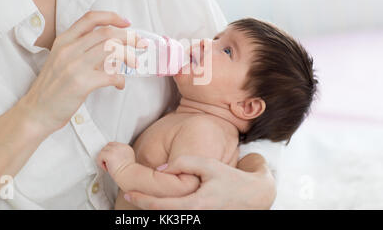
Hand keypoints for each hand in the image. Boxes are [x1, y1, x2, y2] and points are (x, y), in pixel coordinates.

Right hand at [19, 11, 143, 136]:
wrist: (36, 112)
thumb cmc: (52, 89)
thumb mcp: (62, 61)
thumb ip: (83, 52)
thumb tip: (113, 50)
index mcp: (63, 40)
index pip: (91, 18)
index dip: (112, 17)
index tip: (126, 23)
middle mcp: (68, 49)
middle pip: (107, 33)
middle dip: (130, 37)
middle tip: (141, 43)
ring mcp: (74, 65)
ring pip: (111, 49)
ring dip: (129, 55)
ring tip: (136, 64)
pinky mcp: (80, 83)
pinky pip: (111, 75)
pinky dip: (120, 79)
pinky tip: (119, 84)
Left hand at [97, 142, 135, 180]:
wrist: (129, 176)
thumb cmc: (128, 173)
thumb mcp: (127, 160)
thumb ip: (121, 155)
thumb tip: (112, 158)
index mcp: (126, 147)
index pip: (114, 145)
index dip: (111, 152)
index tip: (112, 161)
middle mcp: (121, 146)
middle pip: (108, 146)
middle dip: (106, 154)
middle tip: (109, 164)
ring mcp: (114, 149)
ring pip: (103, 151)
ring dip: (103, 159)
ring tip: (108, 167)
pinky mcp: (109, 154)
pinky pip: (99, 156)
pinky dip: (100, 163)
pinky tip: (106, 169)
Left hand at [123, 154, 275, 209]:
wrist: (255, 197)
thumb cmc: (231, 179)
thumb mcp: (209, 165)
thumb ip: (184, 163)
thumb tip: (161, 170)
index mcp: (196, 207)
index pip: (161, 208)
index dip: (142, 201)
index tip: (130, 193)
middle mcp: (196, 219)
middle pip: (161, 217)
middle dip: (143, 207)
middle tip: (130, 196)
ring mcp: (199, 222)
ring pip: (169, 219)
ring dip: (154, 210)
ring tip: (142, 199)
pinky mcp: (202, 221)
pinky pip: (179, 218)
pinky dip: (166, 211)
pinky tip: (160, 204)